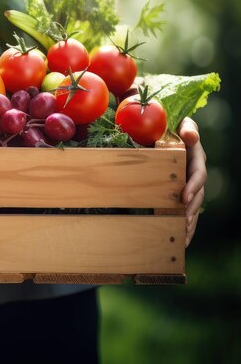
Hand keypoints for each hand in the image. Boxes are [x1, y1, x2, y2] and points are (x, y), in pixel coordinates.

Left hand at [177, 117, 206, 247]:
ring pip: (193, 206)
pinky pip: (185, 209)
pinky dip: (184, 223)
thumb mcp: (181, 124)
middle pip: (197, 195)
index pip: (198, 175)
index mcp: (196, 158)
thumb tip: (191, 135)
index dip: (193, 187)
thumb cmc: (173, 126)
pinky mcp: (180, 191)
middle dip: (192, 210)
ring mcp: (189, 184)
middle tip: (184, 223)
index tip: (183, 198)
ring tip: (184, 237)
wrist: (165, 130)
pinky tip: (180, 238)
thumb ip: (188, 128)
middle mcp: (195, 173)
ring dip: (190, 222)